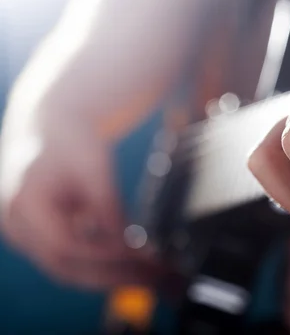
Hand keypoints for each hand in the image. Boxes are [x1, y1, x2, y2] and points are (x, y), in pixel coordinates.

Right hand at [0, 95, 153, 289]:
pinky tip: (137, 263)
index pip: (62, 244)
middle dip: (113, 275)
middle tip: (156, 275)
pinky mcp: (41, 241)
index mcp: (24, 202)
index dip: (102, 254)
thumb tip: (132, 244)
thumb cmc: (71, 141)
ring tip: (154, 273)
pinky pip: (73, 261)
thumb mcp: (94, 166)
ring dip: (113, 275)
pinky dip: (105, 265)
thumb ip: (108, 205)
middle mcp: (17, 226)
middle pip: (65, 266)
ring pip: (70, 269)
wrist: (50, 129)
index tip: (138, 255)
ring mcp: (26, 237)